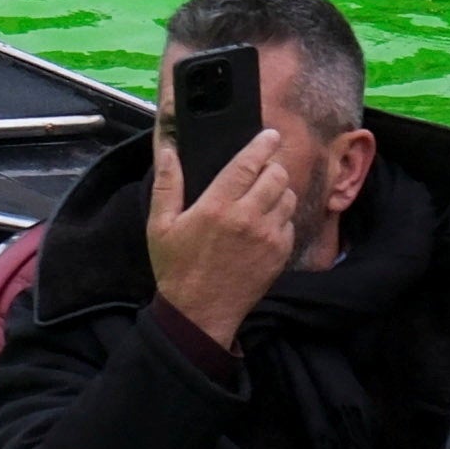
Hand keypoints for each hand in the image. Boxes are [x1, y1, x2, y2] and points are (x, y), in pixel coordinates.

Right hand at [147, 119, 301, 349]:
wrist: (199, 314)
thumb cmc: (177, 268)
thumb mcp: (160, 226)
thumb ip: (166, 185)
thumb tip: (168, 151)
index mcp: (217, 206)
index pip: (249, 163)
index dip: (262, 144)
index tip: (269, 134)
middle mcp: (248, 217)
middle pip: (277, 176)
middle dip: (271, 167)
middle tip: (261, 170)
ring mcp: (268, 237)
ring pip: (288, 197)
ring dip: (279, 192)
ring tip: (262, 197)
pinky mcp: (279, 254)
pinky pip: (289, 223)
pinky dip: (281, 218)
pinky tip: (264, 225)